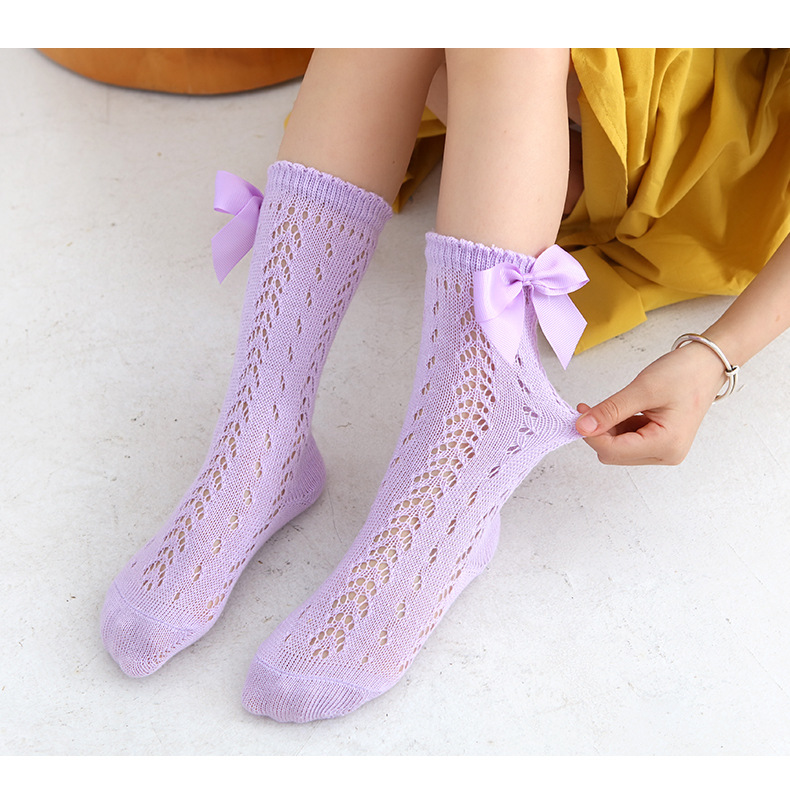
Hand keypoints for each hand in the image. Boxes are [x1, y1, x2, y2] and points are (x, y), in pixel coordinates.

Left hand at [575, 342, 727, 464]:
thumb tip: (582, 427)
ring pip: (619, 449)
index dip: (590, 434)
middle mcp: (666, 454)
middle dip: (597, 433)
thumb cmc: (684, 374)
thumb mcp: (642, 389)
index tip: (576, 416)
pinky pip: (628, 440)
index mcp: (666, 445)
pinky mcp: (660, 442)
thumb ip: (610, 410)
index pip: (613, 451)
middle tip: (586, 408)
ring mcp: (664, 450)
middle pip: (614, 453)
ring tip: (605, 406)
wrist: (708, 365)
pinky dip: (617, 427)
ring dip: (606, 429)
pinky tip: (616, 410)